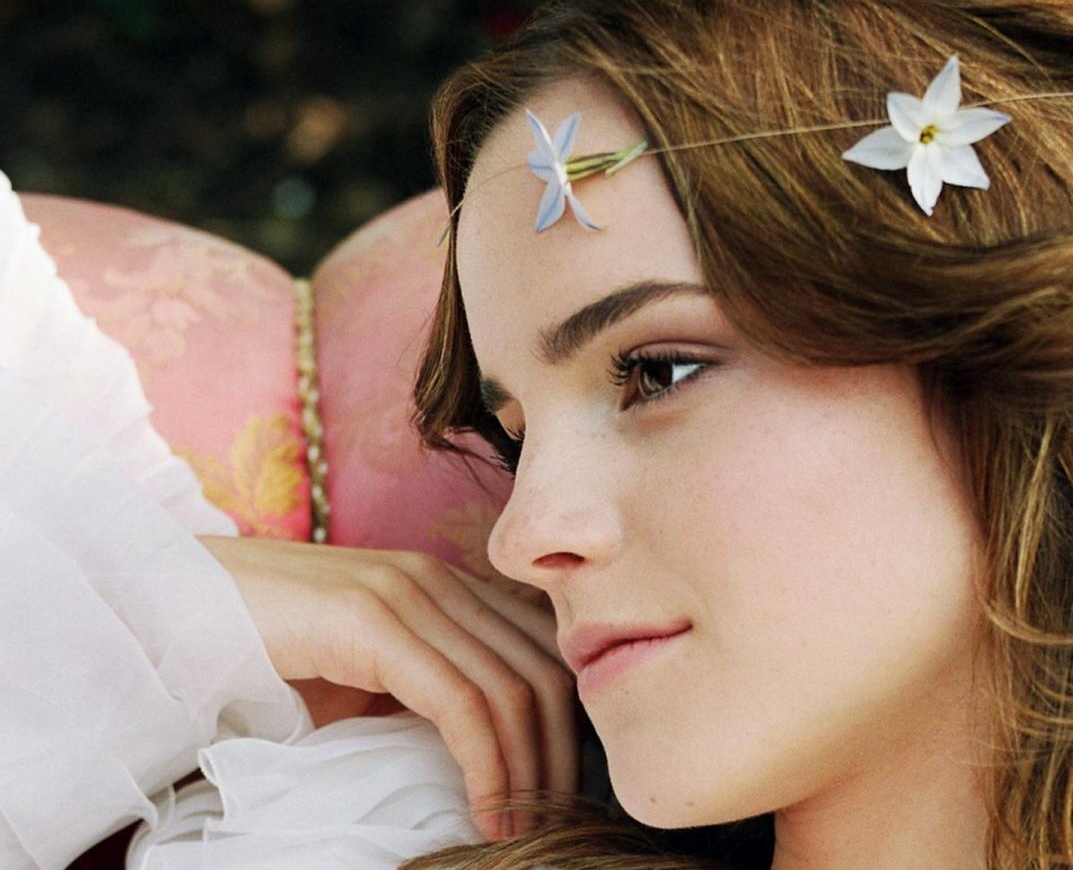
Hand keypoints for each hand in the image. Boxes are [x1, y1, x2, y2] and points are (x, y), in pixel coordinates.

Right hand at [197, 535, 577, 841]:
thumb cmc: (262, 652)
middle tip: (558, 822)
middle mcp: (438, 580)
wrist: (168, 608)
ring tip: (523, 831)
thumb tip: (486, 757)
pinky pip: (460, 702)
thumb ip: (422, 690)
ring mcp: (408, 593)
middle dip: (562, 756)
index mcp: (444, 586)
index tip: (561, 791)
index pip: (540, 651)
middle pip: (541, 670)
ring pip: (510, 688)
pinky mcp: (372, 621)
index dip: (566, 724)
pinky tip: (487, 813)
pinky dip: (488, 766)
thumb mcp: (362, 674)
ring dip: (530, 772)